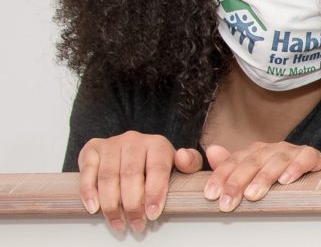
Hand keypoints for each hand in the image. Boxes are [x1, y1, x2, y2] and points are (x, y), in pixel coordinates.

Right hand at [77, 131, 202, 232]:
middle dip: (133, 204)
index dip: (155, 192)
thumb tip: (183, 157)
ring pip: (109, 176)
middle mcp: (134, 140)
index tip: (153, 213)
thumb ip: (189, 163)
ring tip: (118, 223)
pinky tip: (94, 208)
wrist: (132, 150)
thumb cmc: (156, 163)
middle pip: (131, 174)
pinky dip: (89, 191)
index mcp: (157, 144)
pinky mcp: (92, 149)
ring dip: (112, 204)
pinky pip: (87, 171)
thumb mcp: (178, 164)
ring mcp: (112, 144)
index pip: (157, 168)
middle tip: (136, 224)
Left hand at [203, 142, 320, 211]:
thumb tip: (211, 150)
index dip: (221, 177)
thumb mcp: (251, 176)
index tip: (212, 195)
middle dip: (238, 182)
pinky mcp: (312, 156)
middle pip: (252, 161)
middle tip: (228, 201)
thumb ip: (230, 166)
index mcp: (255, 152)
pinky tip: (286, 180)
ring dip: (264, 177)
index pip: (234, 161)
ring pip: (276, 160)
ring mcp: (292, 151)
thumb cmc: (278, 179)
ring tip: (253, 194)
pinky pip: (304, 158)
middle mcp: (272, 148)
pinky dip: (295, 168)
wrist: (312, 177)